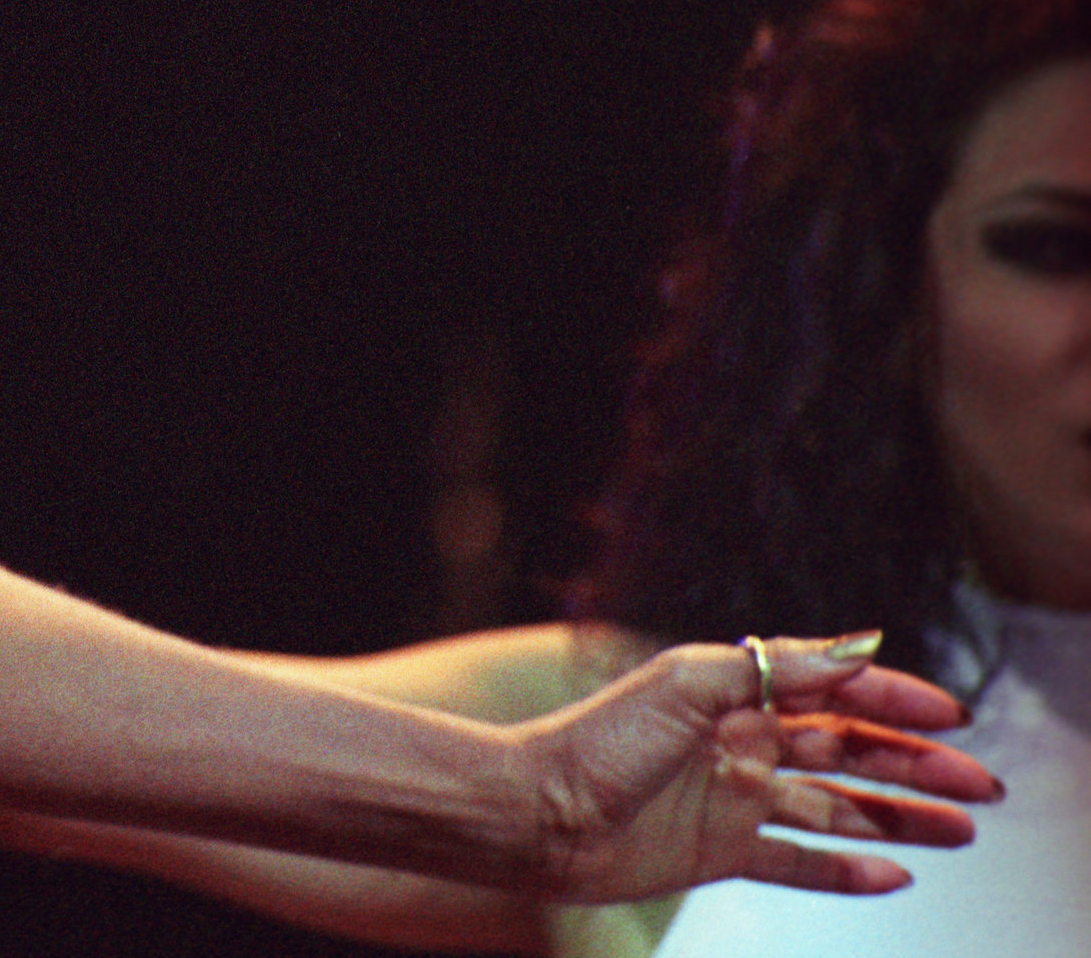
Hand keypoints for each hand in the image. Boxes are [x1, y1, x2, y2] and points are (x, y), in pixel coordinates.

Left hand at [520, 632, 1002, 901]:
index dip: (894, 702)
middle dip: (916, 765)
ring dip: (900, 818)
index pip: (833, 693)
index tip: (953, 716)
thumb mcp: (688, 684)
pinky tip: (896, 874)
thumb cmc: (598, 741)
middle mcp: (740, 744)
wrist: (537, 813)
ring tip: (962, 830)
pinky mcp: (720, 852)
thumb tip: (855, 644)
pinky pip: (798, 864)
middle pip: (848, 753)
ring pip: (837, 808)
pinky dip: (846, 870)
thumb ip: (773, 668)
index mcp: (734, 695)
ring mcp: (734, 800)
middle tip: (982, 785)